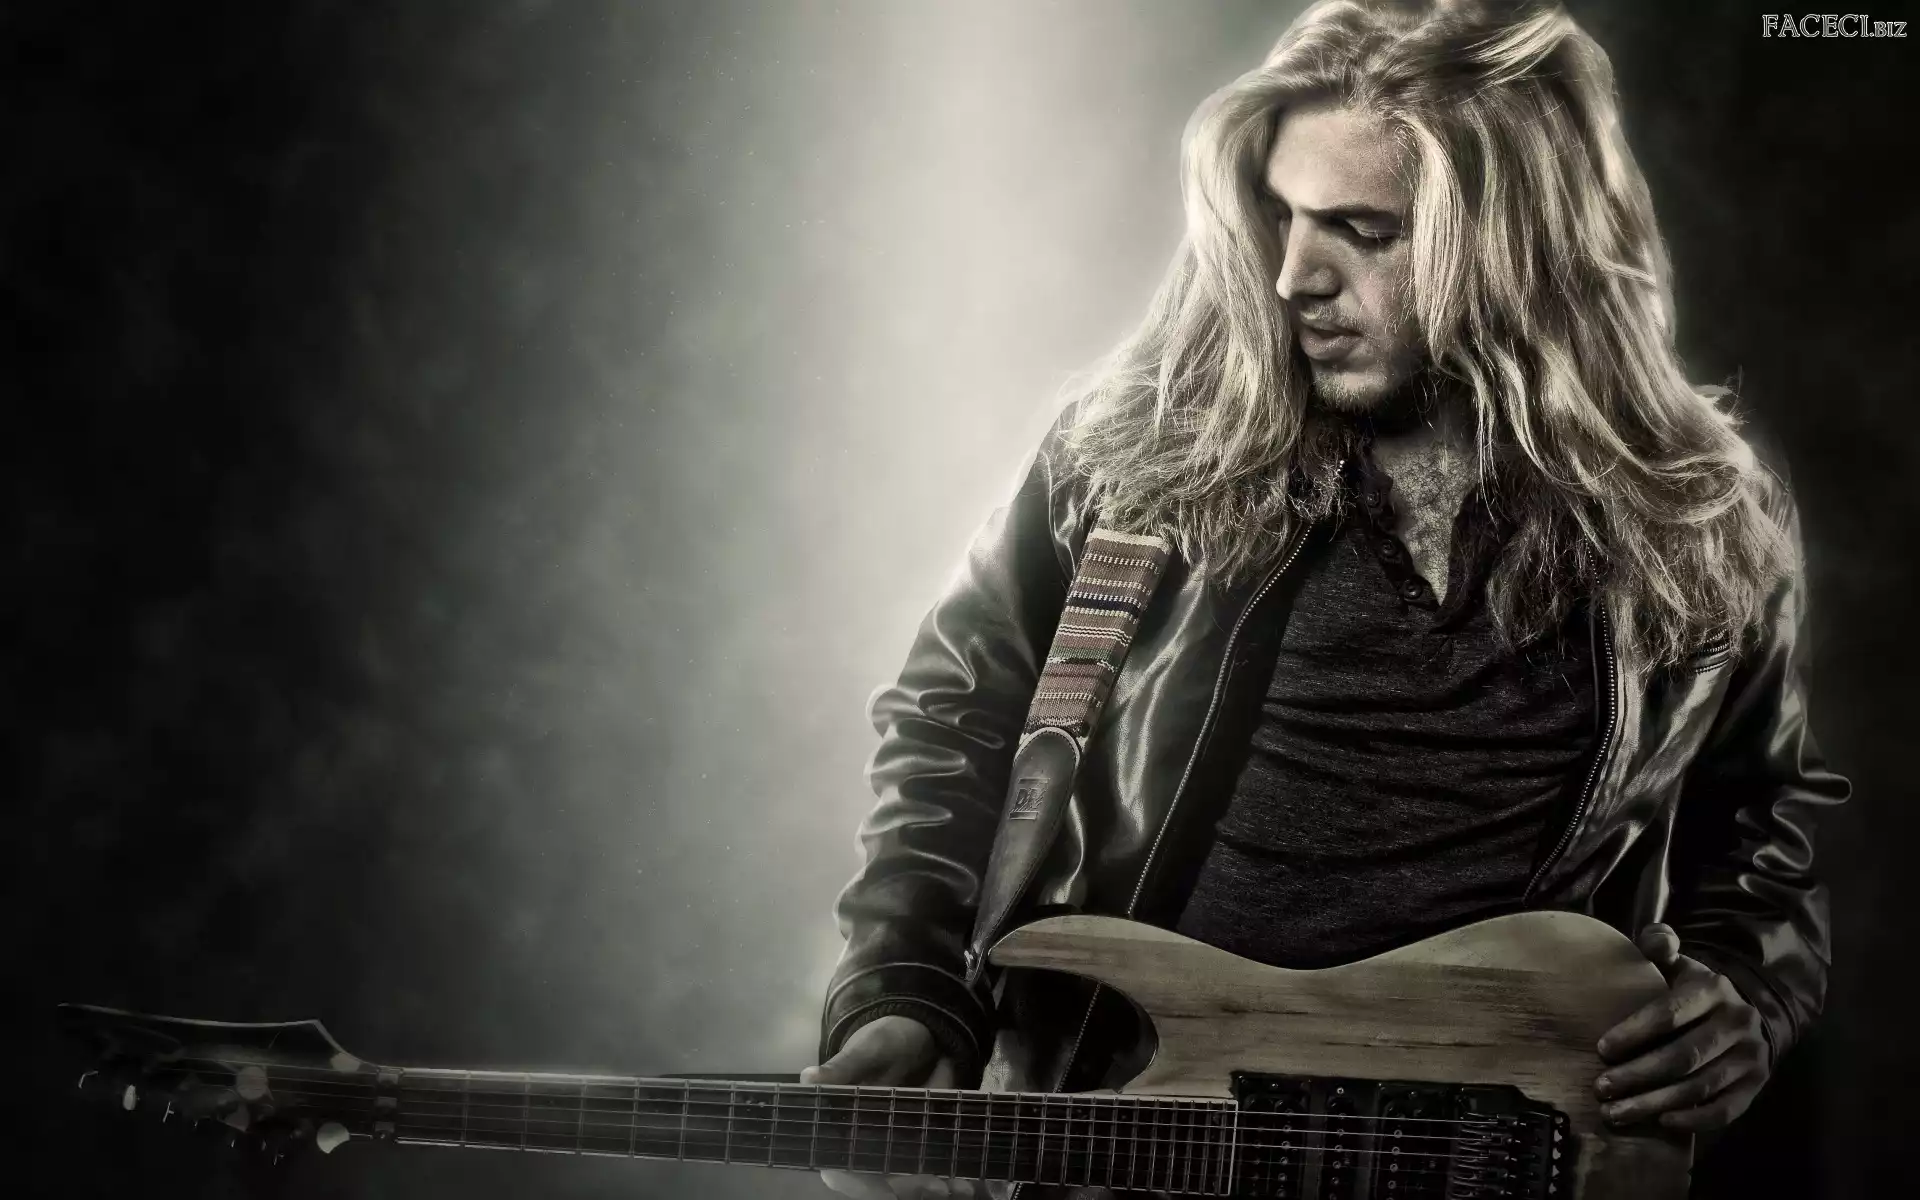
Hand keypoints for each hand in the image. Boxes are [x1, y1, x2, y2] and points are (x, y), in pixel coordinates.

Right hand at [800, 1015, 977, 1199]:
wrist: (927, 1034)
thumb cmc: (886, 1039)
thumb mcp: (868, 1049)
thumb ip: (842, 1068)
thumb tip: (808, 1078)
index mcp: (839, 1128)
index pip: (838, 1168)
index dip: (856, 1183)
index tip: (883, 1189)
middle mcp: (864, 1146)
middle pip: (876, 1183)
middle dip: (902, 1189)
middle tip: (931, 1186)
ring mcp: (895, 1149)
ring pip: (904, 1184)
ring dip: (926, 1190)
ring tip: (952, 1188)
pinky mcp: (922, 1147)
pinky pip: (931, 1172)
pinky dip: (946, 1182)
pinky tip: (964, 1185)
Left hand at [1593, 924, 1770, 1132]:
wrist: (1748, 1016)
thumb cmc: (1695, 992)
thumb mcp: (1680, 964)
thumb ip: (1661, 946)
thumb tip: (1655, 939)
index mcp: (1713, 990)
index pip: (1669, 1014)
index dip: (1634, 1033)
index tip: (1601, 1050)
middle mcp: (1737, 1023)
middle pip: (1682, 1057)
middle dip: (1637, 1075)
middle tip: (1601, 1089)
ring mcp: (1750, 1058)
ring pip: (1699, 1087)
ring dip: (1655, 1103)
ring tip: (1617, 1113)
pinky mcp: (1755, 1086)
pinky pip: (1724, 1110)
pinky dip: (1693, 1120)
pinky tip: (1661, 1123)